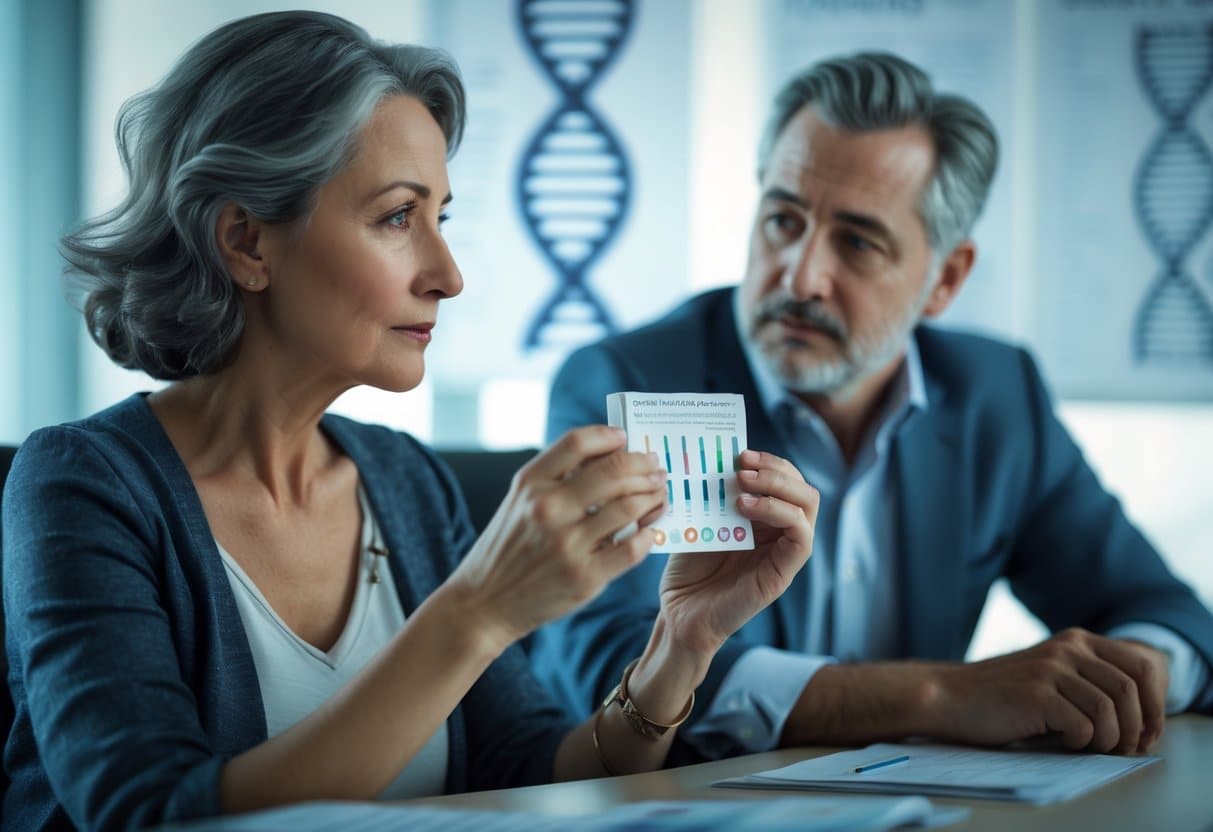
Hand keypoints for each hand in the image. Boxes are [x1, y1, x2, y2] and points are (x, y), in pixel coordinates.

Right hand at [446, 426, 666, 648]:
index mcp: (530, 484)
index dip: (608, 435)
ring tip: (660, 494)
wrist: (484, 602)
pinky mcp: (585, 576)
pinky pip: (633, 547)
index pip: (577, 442)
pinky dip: (648, 534)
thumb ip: (557, 477)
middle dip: (644, 465)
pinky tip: (650, 530)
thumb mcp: (520, 501)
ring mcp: (568, 544)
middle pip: (613, 470)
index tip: (625, 438)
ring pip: (630, 506)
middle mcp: (548, 509)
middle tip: (656, 468)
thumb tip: (610, 454)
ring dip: (653, 496)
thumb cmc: (509, 547)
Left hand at [656, 449, 818, 655]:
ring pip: (808, 505)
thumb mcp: (700, 520)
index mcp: (765, 519)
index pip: (786, 479)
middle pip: (802, 487)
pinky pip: (801, 536)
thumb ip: (714, 494)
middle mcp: (779, 534)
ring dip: (779, 485)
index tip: (739, 453)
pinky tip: (747, 507)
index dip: (769, 461)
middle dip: (776, 467)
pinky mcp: (783, 573)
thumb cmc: (687, 569)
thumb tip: (718, 456)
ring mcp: (784, 553)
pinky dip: (779, 512)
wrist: (679, 614)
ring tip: (744, 481)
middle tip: (743, 462)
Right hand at [929, 628, 1169, 753]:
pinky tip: (1062, 742)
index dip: (1155, 704)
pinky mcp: (1036, 694)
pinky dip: (1081, 742)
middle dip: (1137, 727)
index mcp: (1076, 640)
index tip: (1149, 733)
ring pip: (1110, 710)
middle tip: (1124, 749)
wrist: (949, 697)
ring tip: (1091, 748)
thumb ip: (1087, 681)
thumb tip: (1140, 719)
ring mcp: (1050, 669)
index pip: (1140, 666)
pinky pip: (1084, 726)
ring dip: (1109, 739)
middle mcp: (1067, 648)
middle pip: (1130, 689)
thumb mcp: (1050, 675)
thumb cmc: (1001, 696)